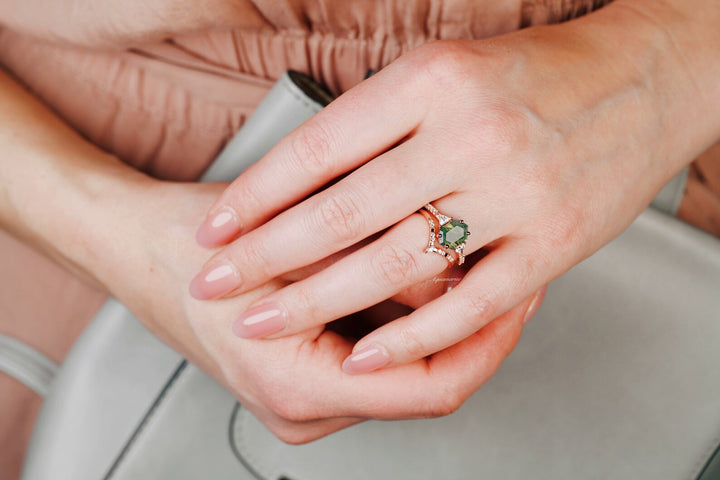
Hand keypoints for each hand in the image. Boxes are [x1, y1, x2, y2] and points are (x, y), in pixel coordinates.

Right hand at [110, 180, 539, 442]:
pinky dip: (405, 316)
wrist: (132, 243)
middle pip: (424, 381)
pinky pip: (376, 352)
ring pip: (404, 365)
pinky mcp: (306, 371)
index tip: (518, 298)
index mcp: (297, 391)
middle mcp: (304, 409)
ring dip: (439, 316)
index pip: (431, 390)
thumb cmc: (185, 245)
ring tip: (467, 259)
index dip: (487, 344)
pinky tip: (421, 271)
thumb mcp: (294, 244)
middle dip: (472, 325)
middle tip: (509, 269)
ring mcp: (304, 395)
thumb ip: (379, 269)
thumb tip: (460, 271)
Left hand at [189, 2, 711, 373]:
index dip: (256, 195)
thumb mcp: (443, 72)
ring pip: (396, 264)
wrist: (638, 81)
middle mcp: (470, 135)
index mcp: (433, 81)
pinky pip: (471, 304)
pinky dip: (411, 338)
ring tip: (265, 321)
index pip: (318, 148)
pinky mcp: (553, 244)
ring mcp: (515, 194)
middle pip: (342, 211)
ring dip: (318, 301)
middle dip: (266, 257)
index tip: (217, 229)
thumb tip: (301, 176)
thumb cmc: (534, 76)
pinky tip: (365, 356)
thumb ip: (378, 123)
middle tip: (216, 284)